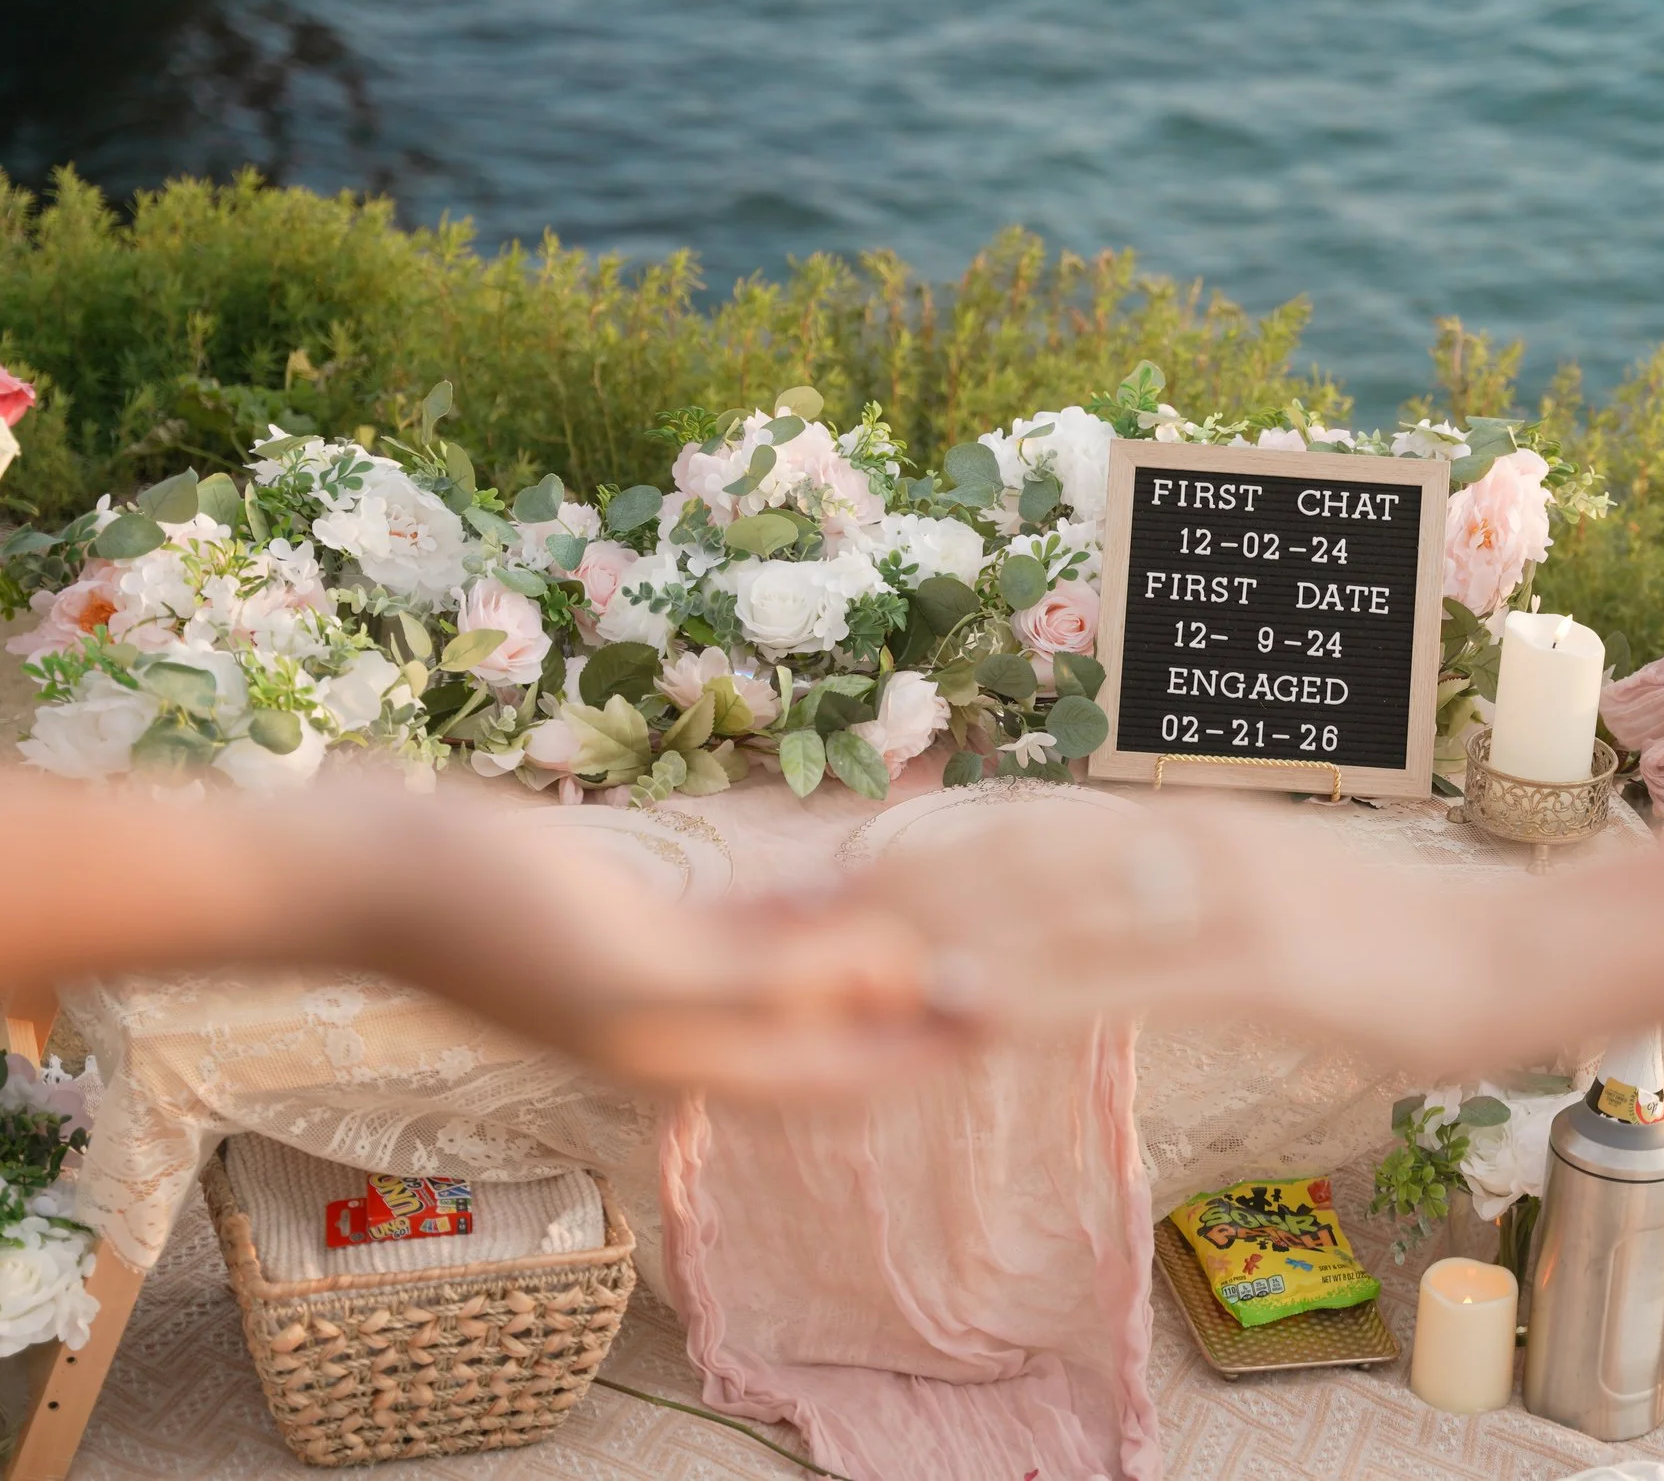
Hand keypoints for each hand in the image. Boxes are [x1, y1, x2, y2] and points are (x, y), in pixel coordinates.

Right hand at [348, 802, 947, 1100]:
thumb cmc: (491, 917)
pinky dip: (810, 912)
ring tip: (954, 927)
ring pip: (797, 977)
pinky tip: (855, 882)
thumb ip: (768, 979)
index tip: (1005, 1020)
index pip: (838, 1077)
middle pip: (830, 1034)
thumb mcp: (641, 961)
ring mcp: (662, 973)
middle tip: (1005, 971)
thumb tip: (892, 978)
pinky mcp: (640, 917)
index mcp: (688, 1058)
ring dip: (871, 962)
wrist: (373, 870)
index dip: (924, 1056)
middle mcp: (685, 1027)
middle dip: (915, 1013)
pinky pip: (750, 926)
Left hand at [825, 795, 1523, 1076]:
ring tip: (829, 958)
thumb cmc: (1384, 944)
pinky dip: (1033, 982)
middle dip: (895, 887)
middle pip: (1011, 851)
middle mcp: (1189, 838)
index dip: (923, 856)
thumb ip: (1171, 906)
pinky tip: (963, 1001)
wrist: (1502, 956)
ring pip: (1050, 899)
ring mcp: (1222, 890)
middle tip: (791, 923)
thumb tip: (1089, 922)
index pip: (1027, 829)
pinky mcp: (1258, 955)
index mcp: (1186, 824)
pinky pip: (1122, 970)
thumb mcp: (1262, 907)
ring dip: (934, 926)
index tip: (829, 889)